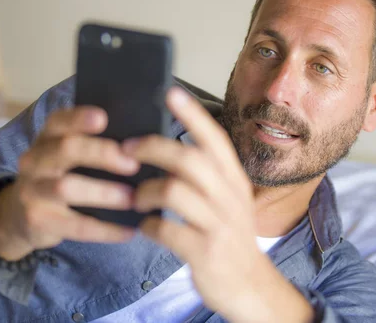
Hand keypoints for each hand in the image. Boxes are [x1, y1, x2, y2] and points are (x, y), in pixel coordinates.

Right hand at [0, 106, 138, 260]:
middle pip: (66, 149)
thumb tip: (141, 144)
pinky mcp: (37, 220)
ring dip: (104, 192)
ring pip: (66, 187)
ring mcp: (32, 190)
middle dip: (102, 154)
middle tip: (133, 165)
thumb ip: (93, 145)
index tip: (103, 118)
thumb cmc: (60, 176)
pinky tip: (128, 231)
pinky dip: (105, 229)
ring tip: (133, 199)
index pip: (59, 120)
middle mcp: (35, 160)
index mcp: (47, 138)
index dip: (79, 117)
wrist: (19, 215)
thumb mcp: (66, 156)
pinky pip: (75, 225)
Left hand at [123, 88, 313, 322]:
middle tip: (127, 149)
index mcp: (233, 178)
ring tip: (136, 199)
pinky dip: (148, 226)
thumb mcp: (227, 199)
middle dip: (152, 148)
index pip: (214, 138)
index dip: (192, 114)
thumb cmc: (228, 234)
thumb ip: (205, 176)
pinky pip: (165, 229)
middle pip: (188, 159)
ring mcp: (218, 224)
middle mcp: (229, 196)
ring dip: (144, 192)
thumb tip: (161, 149)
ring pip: (173, 191)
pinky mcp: (204, 251)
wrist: (248, 283)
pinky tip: (146, 227)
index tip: (170, 92)